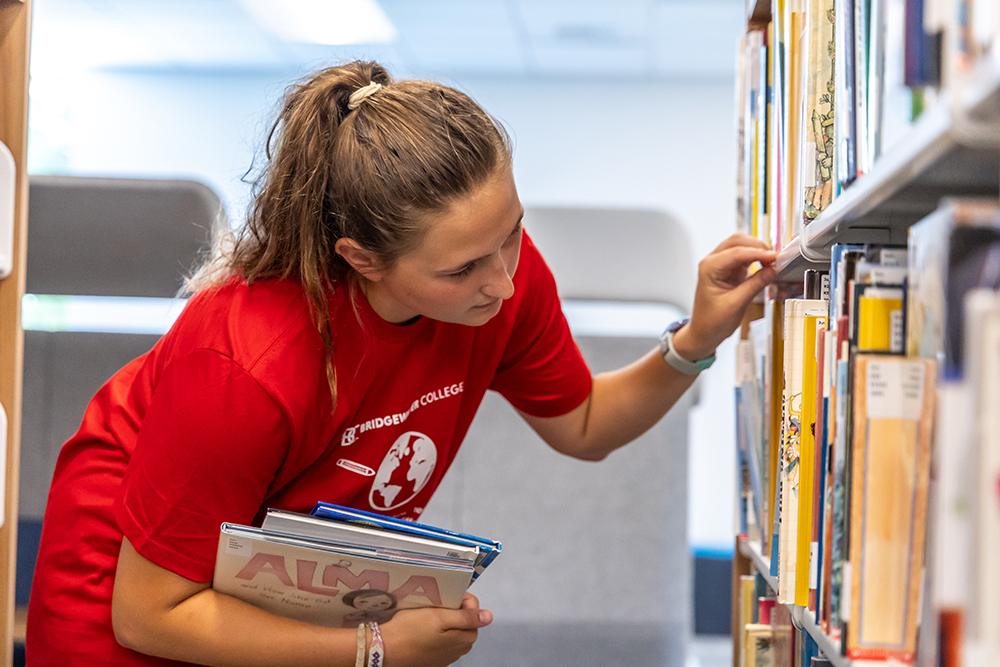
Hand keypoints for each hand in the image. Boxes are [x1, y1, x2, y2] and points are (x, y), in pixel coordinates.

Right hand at [380, 593, 491, 666]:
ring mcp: (447, 655)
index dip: (461, 598)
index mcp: (466, 638)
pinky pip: (442, 640)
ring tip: (428, 613)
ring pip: (453, 630)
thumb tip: (488, 616)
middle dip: (454, 609)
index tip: (446, 594)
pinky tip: (423, 627)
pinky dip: (436, 631)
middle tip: (436, 602)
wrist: (386, 649)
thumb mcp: (440, 617)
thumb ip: (466, 618)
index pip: (475, 610)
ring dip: (445, 619)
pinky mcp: (435, 658)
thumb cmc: (410, 631)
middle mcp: (460, 649)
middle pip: (464, 620)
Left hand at [673, 234, 775, 360]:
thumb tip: (772, 270)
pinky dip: (756, 258)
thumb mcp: (736, 304)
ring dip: (757, 250)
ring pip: (740, 245)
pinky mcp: (728, 270)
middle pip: (737, 241)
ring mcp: (720, 264)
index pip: (736, 253)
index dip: (758, 253)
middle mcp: (712, 262)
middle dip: (757, 246)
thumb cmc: (712, 321)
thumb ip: (755, 285)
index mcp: (709, 268)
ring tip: (772, 262)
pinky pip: (744, 257)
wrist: (704, 332)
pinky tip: (766, 265)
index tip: (775, 257)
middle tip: (775, 258)